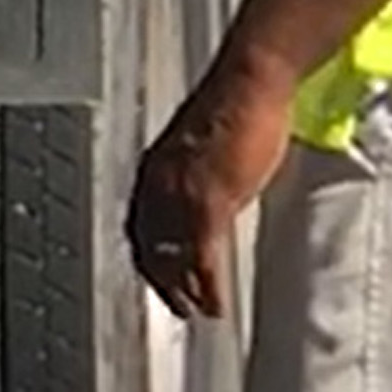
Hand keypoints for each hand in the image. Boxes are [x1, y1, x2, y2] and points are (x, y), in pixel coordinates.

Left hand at [126, 51, 297, 322]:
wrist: (250, 81)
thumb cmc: (236, 100)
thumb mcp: (204, 142)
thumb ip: (197, 170)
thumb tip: (212, 190)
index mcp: (153, 169)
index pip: (140, 225)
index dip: (149, 254)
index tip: (160, 273)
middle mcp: (158, 187)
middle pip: (151, 249)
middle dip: (162, 282)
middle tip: (176, 304)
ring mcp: (182, 199)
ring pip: (175, 261)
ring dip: (185, 292)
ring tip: (198, 310)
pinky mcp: (210, 207)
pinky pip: (203, 262)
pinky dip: (207, 289)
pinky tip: (216, 306)